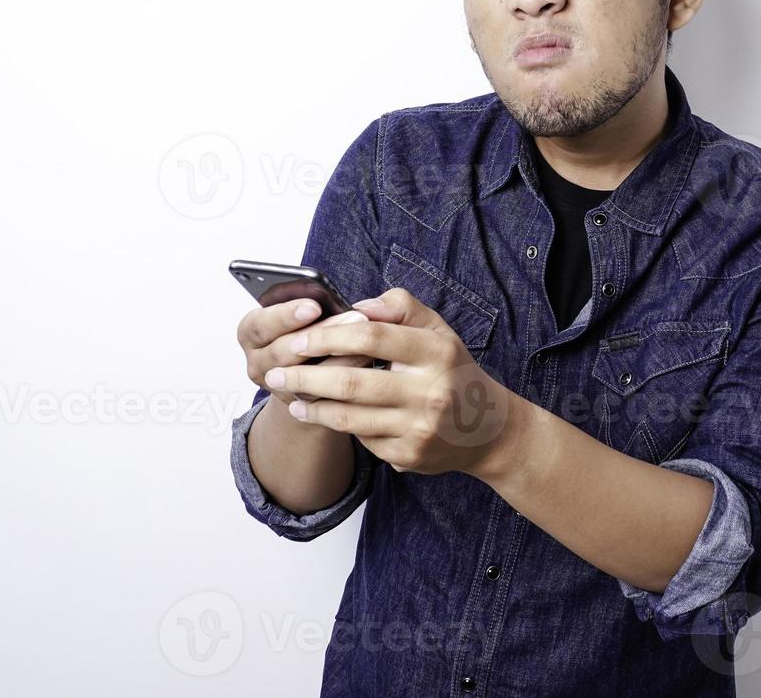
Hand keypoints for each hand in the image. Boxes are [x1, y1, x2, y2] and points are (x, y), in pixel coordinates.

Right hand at [237, 299, 380, 408]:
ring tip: (368, 339)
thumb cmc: (311, 328)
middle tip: (354, 317)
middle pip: (281, 351)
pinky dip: (343, 378)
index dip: (285, 315)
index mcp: (252, 331)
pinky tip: (368, 362)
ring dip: (338, 357)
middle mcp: (258, 361)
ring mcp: (277, 387)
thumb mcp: (309, 309)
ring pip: (302, 377)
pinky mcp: (300, 406)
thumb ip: (327, 300)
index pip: (260, 323)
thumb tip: (366, 305)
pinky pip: (320, 395)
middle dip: (320, 334)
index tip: (314, 305)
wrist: (313, 371)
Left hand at [275, 287, 520, 476]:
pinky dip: (338, 425)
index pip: (372, 336)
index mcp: (437, 352)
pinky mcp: (409, 456)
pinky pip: (362, 439)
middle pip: (353, 383)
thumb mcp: (438, 329)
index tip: (298, 339)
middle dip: (305, 377)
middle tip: (273, 374)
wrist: (488, 430)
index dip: (329, 336)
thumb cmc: (453, 370)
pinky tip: (320, 415)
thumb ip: (400, 306)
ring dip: (312, 407)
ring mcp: (419, 428)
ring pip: (350, 418)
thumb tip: (356, 305)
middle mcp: (430, 392)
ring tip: (290, 397)